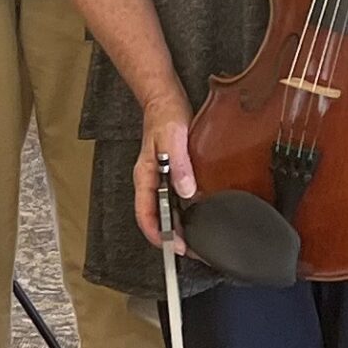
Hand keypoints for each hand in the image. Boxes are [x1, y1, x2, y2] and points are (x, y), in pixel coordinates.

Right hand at [136, 94, 194, 252]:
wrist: (166, 98)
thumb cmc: (165, 116)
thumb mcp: (173, 139)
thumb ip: (179, 165)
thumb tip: (187, 191)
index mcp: (145, 177)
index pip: (145, 214)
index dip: (158, 234)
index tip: (174, 245)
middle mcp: (151, 181)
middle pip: (157, 217)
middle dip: (171, 236)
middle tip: (192, 249)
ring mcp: (161, 178)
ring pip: (168, 209)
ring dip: (181, 224)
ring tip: (199, 237)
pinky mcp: (173, 172)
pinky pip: (178, 196)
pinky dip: (188, 208)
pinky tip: (202, 212)